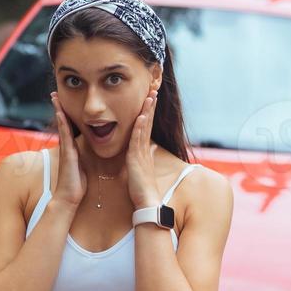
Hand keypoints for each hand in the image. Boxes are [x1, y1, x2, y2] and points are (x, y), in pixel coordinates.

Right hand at [50, 92, 87, 207]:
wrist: (68, 198)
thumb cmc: (76, 185)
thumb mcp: (81, 168)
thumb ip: (82, 159)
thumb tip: (87, 154)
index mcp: (72, 148)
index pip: (69, 127)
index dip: (67, 114)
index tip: (64, 102)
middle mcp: (67, 146)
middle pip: (62, 122)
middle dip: (59, 108)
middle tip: (55, 93)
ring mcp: (65, 149)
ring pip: (61, 125)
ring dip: (58, 110)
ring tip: (55, 96)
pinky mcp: (66, 153)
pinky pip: (64, 135)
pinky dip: (62, 123)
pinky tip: (60, 113)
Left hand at [126, 89, 159, 208]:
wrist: (146, 201)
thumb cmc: (141, 187)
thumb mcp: (140, 168)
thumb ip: (143, 157)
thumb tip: (148, 149)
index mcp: (144, 149)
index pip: (147, 125)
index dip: (148, 111)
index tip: (150, 97)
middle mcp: (145, 148)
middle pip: (148, 122)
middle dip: (150, 106)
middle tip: (153, 90)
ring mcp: (142, 152)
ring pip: (145, 128)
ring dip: (147, 111)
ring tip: (149, 97)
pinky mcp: (137, 158)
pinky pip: (138, 140)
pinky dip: (140, 127)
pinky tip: (141, 116)